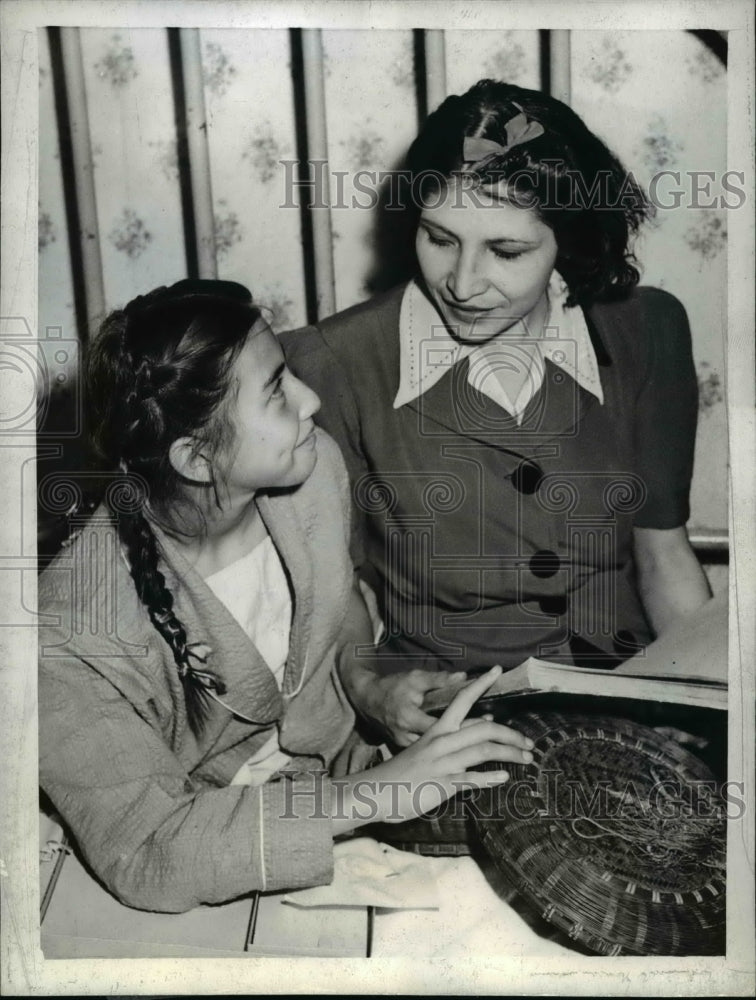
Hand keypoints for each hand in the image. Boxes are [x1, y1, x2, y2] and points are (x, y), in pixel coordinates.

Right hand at [331, 667, 533, 832]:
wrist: (375, 790)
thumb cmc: (399, 769)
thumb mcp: (419, 745)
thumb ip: (444, 734)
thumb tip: (471, 730)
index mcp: (435, 729)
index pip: (461, 699)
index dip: (480, 684)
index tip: (497, 671)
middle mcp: (440, 742)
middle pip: (483, 730)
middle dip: (510, 734)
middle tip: (529, 741)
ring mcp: (442, 763)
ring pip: (482, 751)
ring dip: (508, 753)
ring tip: (526, 758)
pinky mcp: (441, 783)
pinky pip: (470, 778)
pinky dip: (489, 778)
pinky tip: (504, 778)